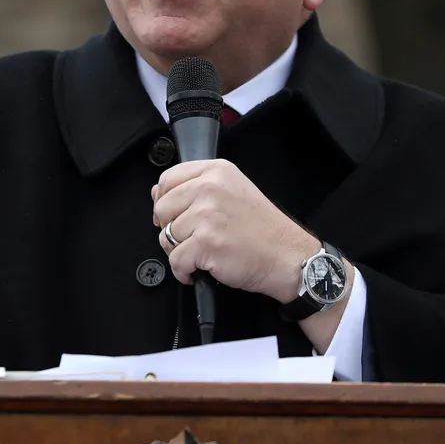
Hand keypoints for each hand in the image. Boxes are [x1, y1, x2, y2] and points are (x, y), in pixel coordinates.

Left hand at [152, 159, 316, 301]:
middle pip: (162, 209)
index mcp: (216, 172)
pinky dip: (184, 271)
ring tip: (203, 252)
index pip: (167, 180)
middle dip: (171, 228)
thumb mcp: (232, 191)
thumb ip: (195, 187)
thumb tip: (157, 193)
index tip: (175, 214)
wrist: (287, 256)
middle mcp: (210, 188)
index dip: (165, 201)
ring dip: (180, 251)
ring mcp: (208, 215)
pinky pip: (176, 261)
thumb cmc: (263, 229)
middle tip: (192, 237)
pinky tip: (201, 268)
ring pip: (166, 237)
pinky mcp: (206, 243)